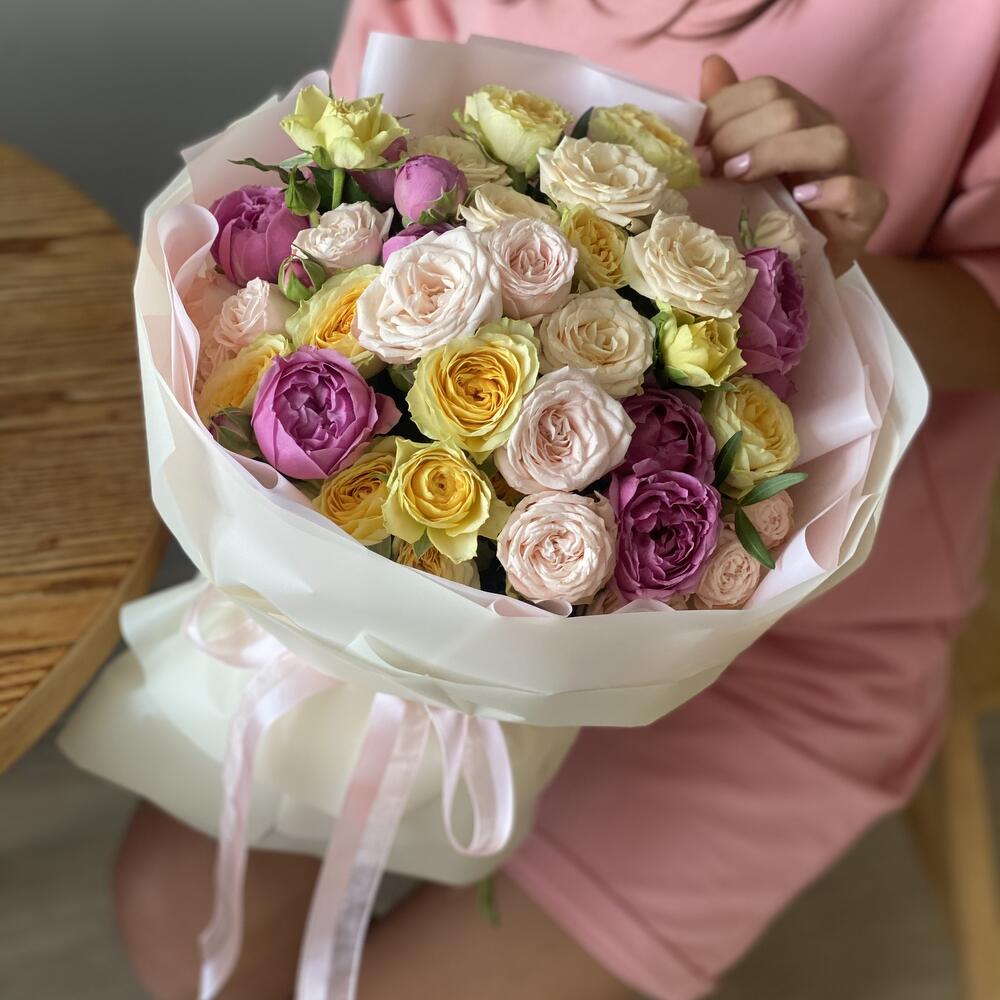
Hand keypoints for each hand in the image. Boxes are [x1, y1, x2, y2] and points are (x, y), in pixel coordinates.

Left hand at [698, 55, 886, 272]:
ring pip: (829, 140)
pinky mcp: (863, 216)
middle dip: (739, 135)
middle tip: (709, 168)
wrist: (792, 274)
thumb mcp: (733, 172)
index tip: (694, 147)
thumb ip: (723, 122)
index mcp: (794, 122)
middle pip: (790, 111)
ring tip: (740, 177)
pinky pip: (861, 193)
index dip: (725, 111)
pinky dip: (832, 192)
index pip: (766, 90)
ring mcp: (849, 175)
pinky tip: (800, 199)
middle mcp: (823, 139)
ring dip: (777, 154)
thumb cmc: (759, 220)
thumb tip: (711, 66)